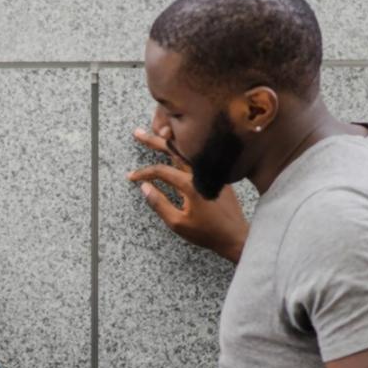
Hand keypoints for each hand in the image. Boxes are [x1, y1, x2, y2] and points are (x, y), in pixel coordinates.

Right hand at [128, 122, 248, 262]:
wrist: (236, 235)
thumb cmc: (207, 233)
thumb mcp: (177, 223)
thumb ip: (159, 204)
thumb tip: (144, 188)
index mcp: (190, 184)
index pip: (160, 171)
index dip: (143, 173)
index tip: (131, 177)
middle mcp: (201, 172)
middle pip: (174, 149)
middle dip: (154, 140)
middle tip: (137, 133)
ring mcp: (212, 170)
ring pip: (188, 149)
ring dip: (171, 140)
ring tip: (158, 132)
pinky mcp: (218, 174)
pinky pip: (199, 155)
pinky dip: (186, 148)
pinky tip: (179, 147)